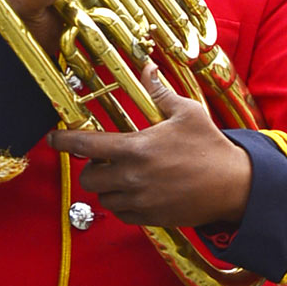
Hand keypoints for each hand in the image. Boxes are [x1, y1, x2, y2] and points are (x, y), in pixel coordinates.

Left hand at [48, 62, 252, 226]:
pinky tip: (137, 191)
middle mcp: (132, 178)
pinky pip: (122, 214)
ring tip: (124, 175)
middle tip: (105, 158)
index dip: (64, 141)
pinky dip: (123, 204)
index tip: (53, 138)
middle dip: (91, 167)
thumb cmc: (210, 146)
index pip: (86, 146)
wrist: (234, 186)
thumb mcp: (187, 112)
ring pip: (103, 198)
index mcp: (135, 149)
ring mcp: (140, 201)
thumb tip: (148, 67)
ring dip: (107, 187)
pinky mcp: (150, 218)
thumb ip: (160, 91)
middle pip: (88, 178)